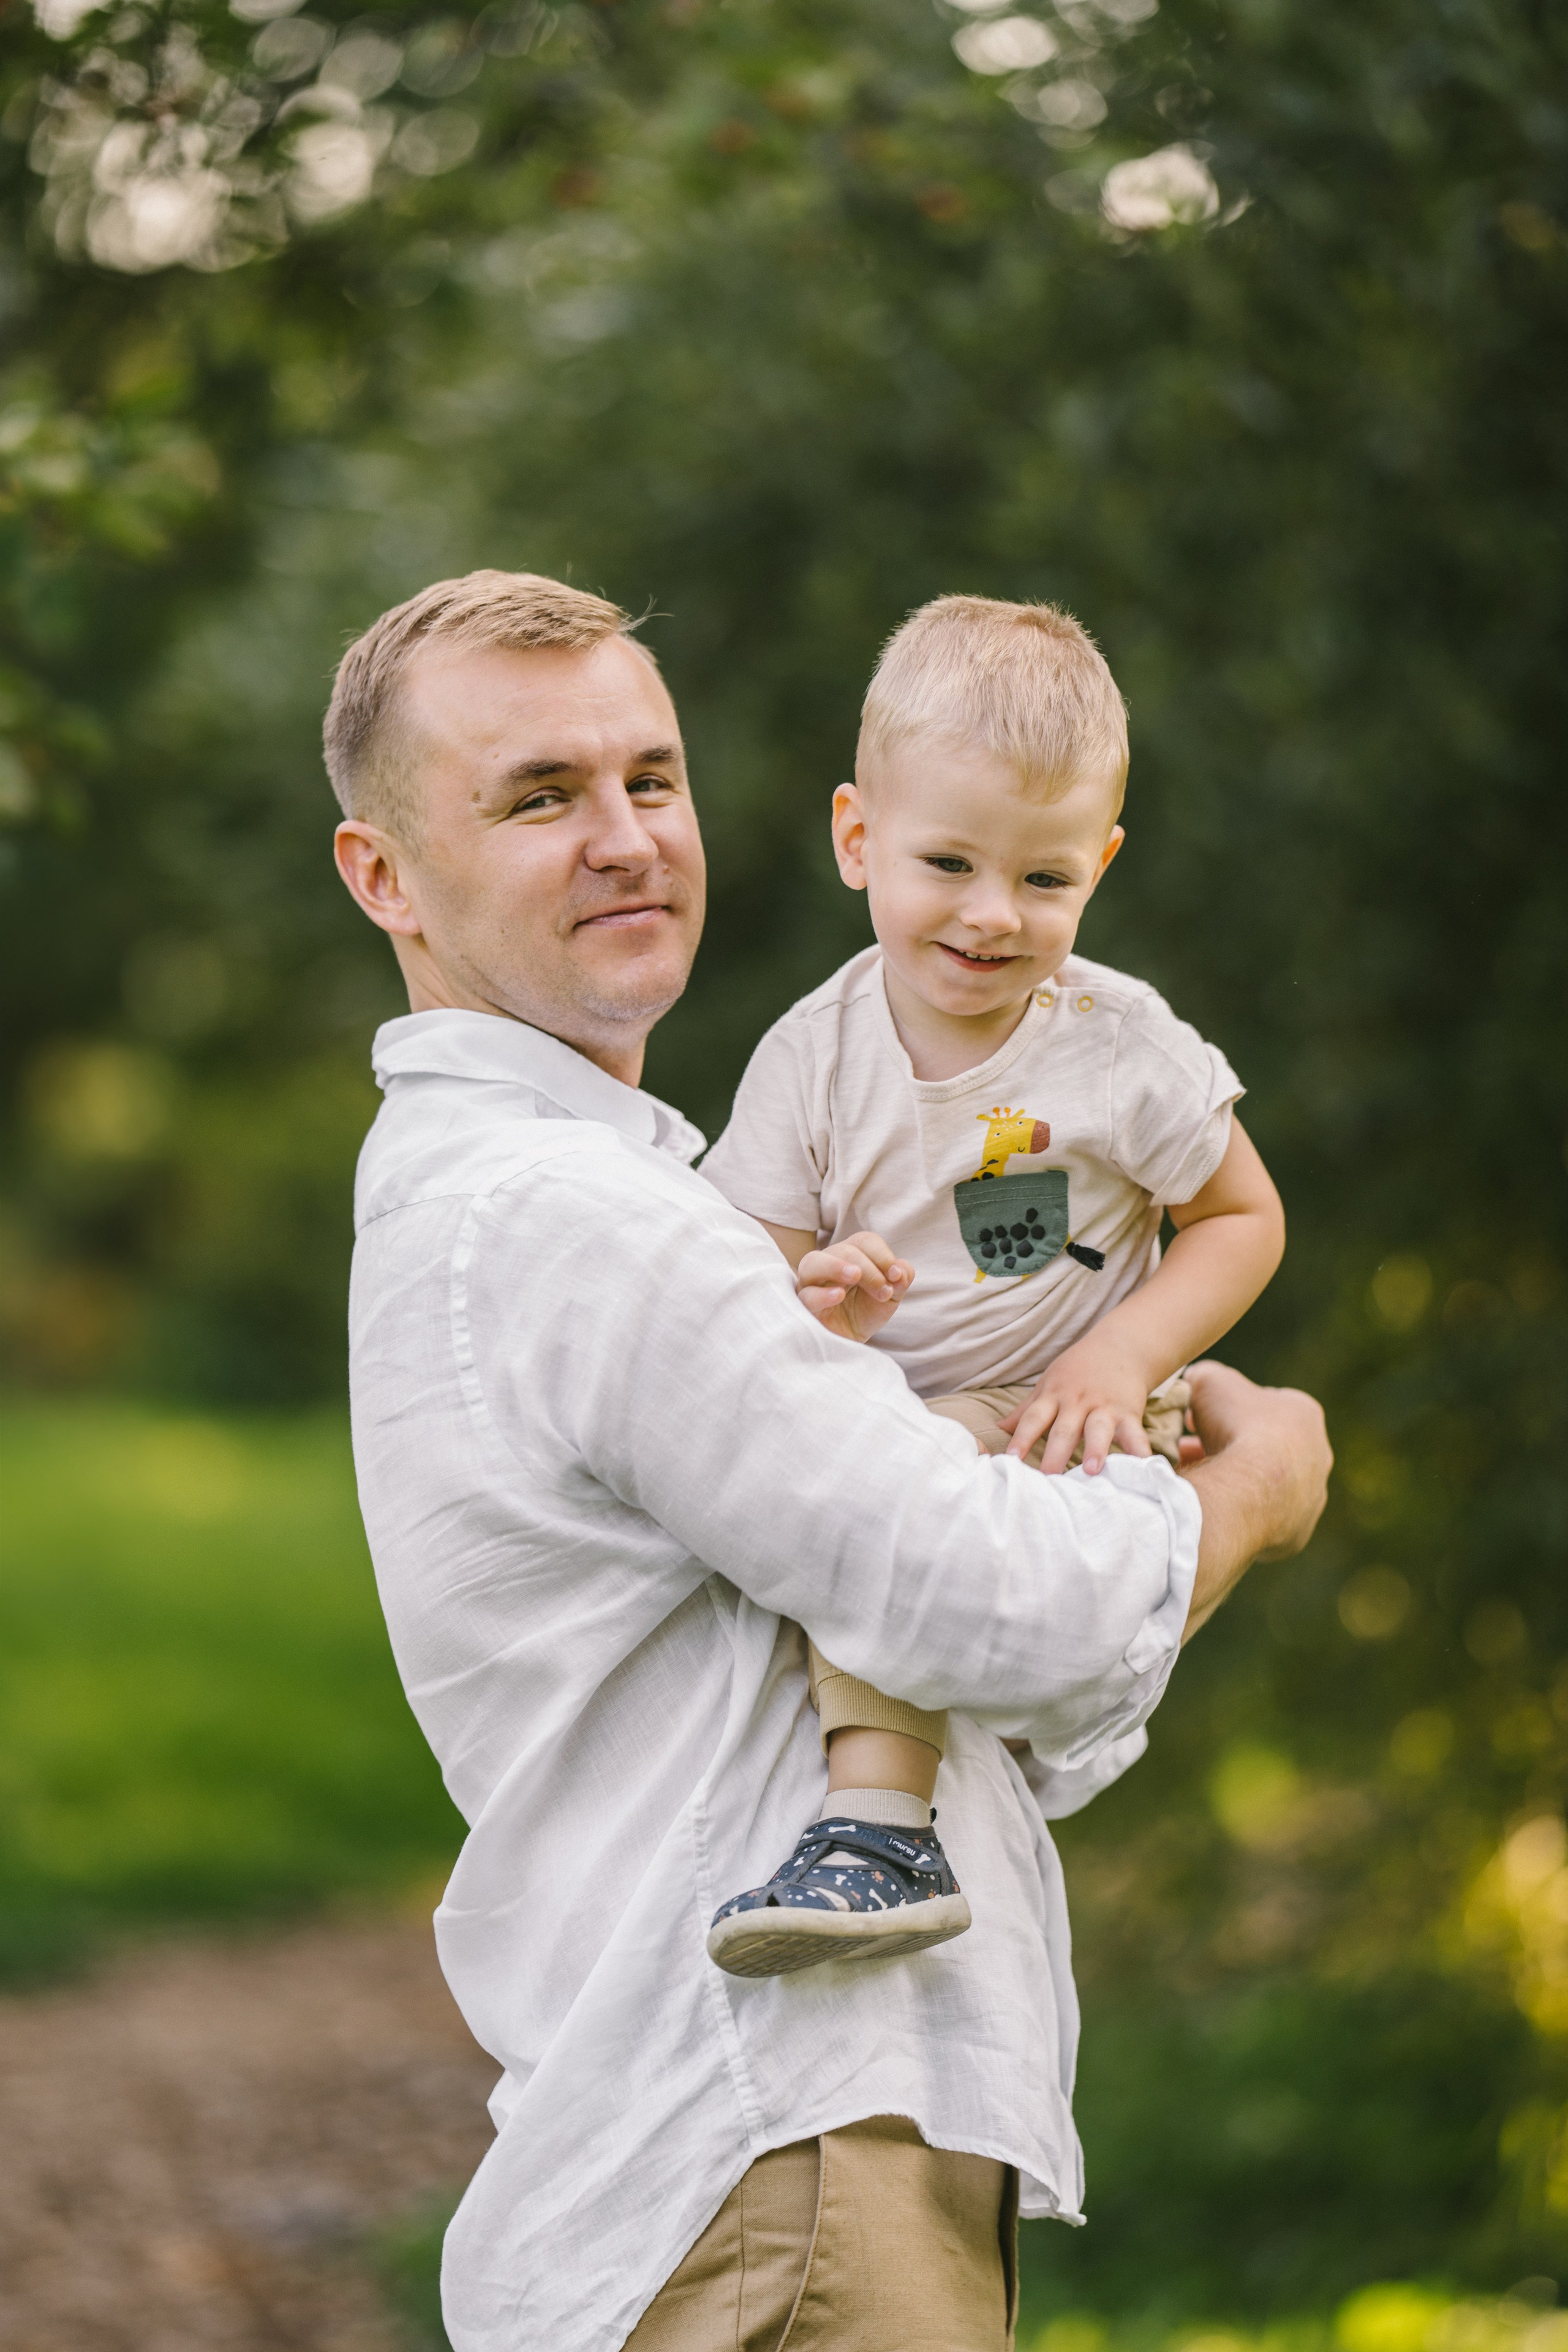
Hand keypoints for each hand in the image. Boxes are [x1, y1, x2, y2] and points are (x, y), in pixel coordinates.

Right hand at [796, 1230, 912, 1343]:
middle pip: (843, 1250)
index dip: (883, 1255)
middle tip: (883, 1290)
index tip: (896, 1276)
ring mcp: (811, 1284)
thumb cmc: (864, 1314)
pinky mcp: (804, 1307)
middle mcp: (828, 1265)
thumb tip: (901, 1270)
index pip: (864, 1241)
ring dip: (837, 1266)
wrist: (849, 1344)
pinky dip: (822, 1294)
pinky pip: (806, 1296)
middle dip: (868, 1267)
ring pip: (813, 1262)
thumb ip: (900, 1280)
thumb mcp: (890, 1297)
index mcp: (850, 1256)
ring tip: (855, 1276)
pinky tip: (838, 1296)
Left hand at [999, 1330, 1156, 1474]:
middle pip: (1064, 1429)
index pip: (1034, 1418)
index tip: (1010, 1458)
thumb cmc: (1078, 1370)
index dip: (1021, 1437)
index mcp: (1054, 1396)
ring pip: (1098, 1429)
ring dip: (1095, 1449)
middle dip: (1056, 1452)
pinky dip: (1139, 1450)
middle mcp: (1077, 1402)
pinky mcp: (1129, 1412)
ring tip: (1091, 1470)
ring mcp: (1104, 1407)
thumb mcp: (1048, 1383)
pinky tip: (1142, 1466)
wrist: (1120, 1346)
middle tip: (1048, 1476)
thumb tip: (998, 1427)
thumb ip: (1026, 1410)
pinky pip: (1135, 1433)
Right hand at [1183, 1360, 1331, 1562]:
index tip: (1196, 1421)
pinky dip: (1239, 1513)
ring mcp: (1312, 1498)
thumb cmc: (1235, 1427)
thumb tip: (1193, 1382)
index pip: (1264, 1407)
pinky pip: (1263, 1520)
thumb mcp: (1209, 1381)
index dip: (1226, 1411)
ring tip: (1196, 1481)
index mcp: (1305, 1414)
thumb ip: (1203, 1377)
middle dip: (1228, 1447)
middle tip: (1189, 1451)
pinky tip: (1214, 1509)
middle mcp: (1318, 1455)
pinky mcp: (1298, 1533)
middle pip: (1264, 1448)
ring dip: (1235, 1482)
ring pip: (1266, 1487)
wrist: (1250, 1489)